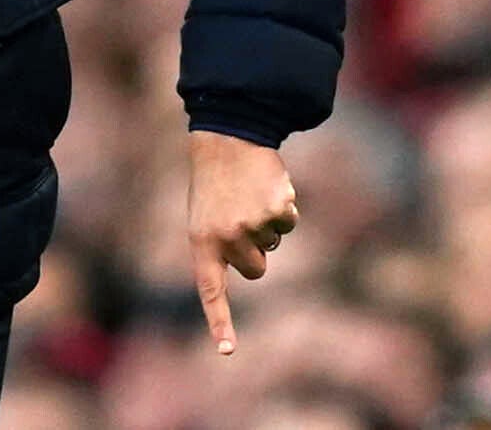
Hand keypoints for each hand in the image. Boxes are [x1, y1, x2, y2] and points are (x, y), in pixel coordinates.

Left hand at [186, 130, 298, 356]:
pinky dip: (283, 208)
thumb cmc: (213, 181)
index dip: (220, 322)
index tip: (228, 352)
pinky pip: (289, 224)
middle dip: (256, 251)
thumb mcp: (205, 216)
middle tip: (239, 217)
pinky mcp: (277, 211)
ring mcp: (253, 226)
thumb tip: (253, 267)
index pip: (211, 291)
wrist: (226, 138)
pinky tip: (266, 187)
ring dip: (268, 225)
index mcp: (202, 241)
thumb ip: (222, 246)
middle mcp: (227, 238)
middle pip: (257, 270)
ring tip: (248, 196)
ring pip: (274, 245)